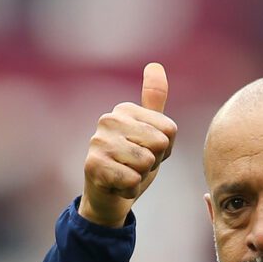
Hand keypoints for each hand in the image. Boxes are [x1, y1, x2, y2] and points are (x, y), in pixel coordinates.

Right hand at [80, 63, 176, 226]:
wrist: (108, 196)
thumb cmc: (132, 162)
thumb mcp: (150, 132)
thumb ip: (154, 101)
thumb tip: (155, 65)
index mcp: (125, 109)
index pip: (169, 130)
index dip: (165, 148)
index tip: (147, 151)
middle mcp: (108, 119)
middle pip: (159, 144)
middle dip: (153, 162)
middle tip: (135, 165)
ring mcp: (97, 141)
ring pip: (146, 162)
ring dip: (141, 176)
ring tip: (126, 173)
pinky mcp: (93, 165)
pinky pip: (132, 180)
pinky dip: (130, 189)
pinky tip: (118, 185)